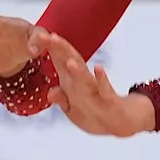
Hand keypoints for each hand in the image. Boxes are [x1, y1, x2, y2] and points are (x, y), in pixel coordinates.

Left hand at [33, 26, 153, 136]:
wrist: (123, 123)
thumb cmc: (96, 113)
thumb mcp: (74, 110)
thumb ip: (62, 99)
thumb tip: (49, 94)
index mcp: (74, 83)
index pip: (60, 62)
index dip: (49, 49)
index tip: (36, 36)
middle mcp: (85, 82)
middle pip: (72, 63)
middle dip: (60, 50)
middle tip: (48, 36)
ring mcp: (97, 90)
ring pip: (85, 78)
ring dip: (77, 69)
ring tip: (68, 60)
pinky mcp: (110, 101)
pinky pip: (105, 90)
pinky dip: (102, 80)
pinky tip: (99, 68)